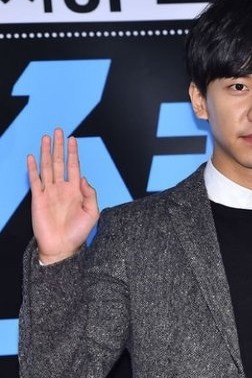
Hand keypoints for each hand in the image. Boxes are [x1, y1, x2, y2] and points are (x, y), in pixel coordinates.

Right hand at [27, 128, 99, 263]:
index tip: (73, 139)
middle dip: (59, 146)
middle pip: (59, 162)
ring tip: (46, 138)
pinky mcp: (38, 199)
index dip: (73, 153)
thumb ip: (90, 194)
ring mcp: (49, 192)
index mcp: (75, 191)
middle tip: (59, 131)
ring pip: (47, 167)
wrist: (62, 247)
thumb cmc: (78, 233)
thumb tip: (83, 177)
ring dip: (46, 152)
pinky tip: (32, 157)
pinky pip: (35, 180)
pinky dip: (33, 168)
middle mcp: (62, 189)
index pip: (74, 167)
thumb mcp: (92, 213)